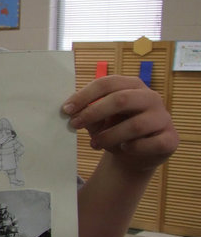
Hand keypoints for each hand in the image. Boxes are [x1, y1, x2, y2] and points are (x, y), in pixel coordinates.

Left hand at [62, 75, 178, 171]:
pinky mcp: (170, 139)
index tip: (66, 109)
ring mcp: (163, 118)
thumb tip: (68, 110)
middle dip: (93, 112)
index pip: (107, 83)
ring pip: (134, 125)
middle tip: (74, 124)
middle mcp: (150, 97)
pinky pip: (149, 144)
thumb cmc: (115, 129)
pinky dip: (132, 148)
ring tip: (94, 144)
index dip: (84, 95)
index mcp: (132, 85)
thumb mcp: (99, 118)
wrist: (137, 153)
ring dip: (109, 136)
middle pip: (120, 99)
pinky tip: (123, 149)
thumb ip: (87, 111)